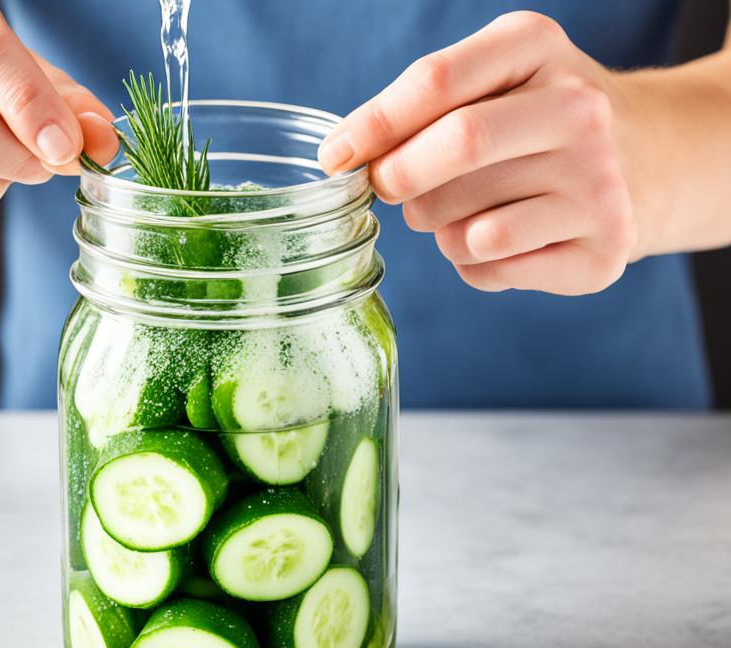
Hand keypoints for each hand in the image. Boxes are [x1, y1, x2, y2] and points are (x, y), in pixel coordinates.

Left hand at [319, 12, 640, 294]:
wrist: (644, 159)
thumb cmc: (535, 121)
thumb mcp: (488, 83)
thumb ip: (416, 108)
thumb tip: (341, 154)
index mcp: (538, 49)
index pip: (437, 81)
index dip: (373, 126)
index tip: (333, 158)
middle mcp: (580, 109)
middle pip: (455, 147)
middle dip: (401, 179)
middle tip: (392, 190)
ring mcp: (599, 184)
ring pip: (466, 226)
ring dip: (438, 228)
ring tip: (465, 212)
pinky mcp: (602, 249)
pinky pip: (492, 268)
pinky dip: (473, 264)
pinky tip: (500, 241)